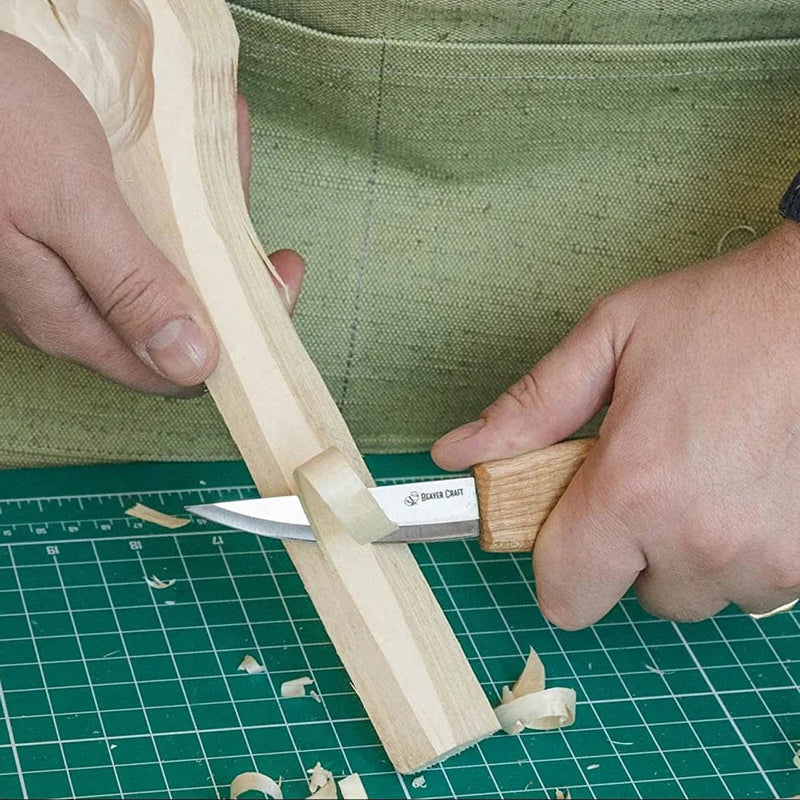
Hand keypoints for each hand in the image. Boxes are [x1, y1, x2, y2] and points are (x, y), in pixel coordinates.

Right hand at [0, 32, 302, 394]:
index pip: (178, 368)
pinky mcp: (67, 237)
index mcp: (71, 320)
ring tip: (226, 159)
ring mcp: (69, 273)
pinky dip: (173, 198)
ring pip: (162, 269)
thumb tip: (193, 363)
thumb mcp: (69, 206)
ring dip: (204, 223)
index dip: (238, 336)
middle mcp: (73, 308)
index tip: (278, 280)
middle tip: (255, 214)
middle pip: (178, 315)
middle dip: (228, 268)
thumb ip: (130, 287)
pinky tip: (189, 157)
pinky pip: (139, 233)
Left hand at [433, 220, 799, 628]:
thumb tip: (457, 453)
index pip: (564, 594)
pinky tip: (745, 487)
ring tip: (704, 476)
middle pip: (633, 596)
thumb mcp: (607, 342)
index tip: (572, 522)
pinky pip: (754, 585)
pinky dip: (741, 551)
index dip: (559, 561)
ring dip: (689, 552)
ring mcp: (767, 558)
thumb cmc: (718, 315)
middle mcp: (700, 539)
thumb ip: (528, 409)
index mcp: (632, 491)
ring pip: (697, 593)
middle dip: (629, 550)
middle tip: (650, 479)